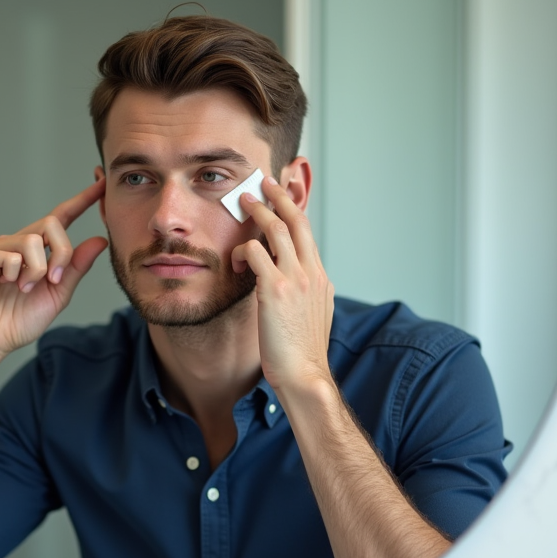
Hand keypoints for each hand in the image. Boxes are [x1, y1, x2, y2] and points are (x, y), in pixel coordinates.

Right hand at [0, 177, 106, 366]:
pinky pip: (10, 254)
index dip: (82, 200)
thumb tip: (99, 241)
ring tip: (23, 290)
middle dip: (61, 253)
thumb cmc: (16, 322)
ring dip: (36, 272)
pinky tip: (2, 287)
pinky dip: (15, 275)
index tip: (101, 183)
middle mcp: (17, 243)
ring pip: (32, 240)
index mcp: (36, 252)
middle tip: (54, 281)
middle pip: (51, 223)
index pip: (61, 218)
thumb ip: (75, 268)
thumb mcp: (57, 295)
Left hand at [231, 175, 334, 394]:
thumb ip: (303, 295)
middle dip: (280, 197)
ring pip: (277, 230)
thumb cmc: (302, 353)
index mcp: (321, 279)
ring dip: (259, 212)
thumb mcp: (311, 316)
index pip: (308, 234)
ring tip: (244, 202)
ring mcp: (296, 279)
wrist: (306, 375)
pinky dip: (242, 251)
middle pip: (297, 221)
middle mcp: (312, 273)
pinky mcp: (275, 290)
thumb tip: (292, 286)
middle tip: (265, 182)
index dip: (295, 210)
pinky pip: (255, 254)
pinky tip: (235, 261)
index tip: (284, 196)